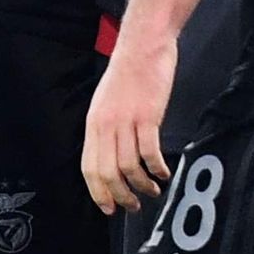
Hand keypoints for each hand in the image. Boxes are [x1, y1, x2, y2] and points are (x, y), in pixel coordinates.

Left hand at [82, 23, 178, 211]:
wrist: (143, 45)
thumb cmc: (129, 72)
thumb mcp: (107, 102)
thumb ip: (107, 127)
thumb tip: (111, 155)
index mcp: (94, 124)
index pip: (89, 168)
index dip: (98, 193)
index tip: (109, 208)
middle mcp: (106, 125)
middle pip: (107, 173)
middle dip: (120, 196)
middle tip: (133, 206)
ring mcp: (126, 121)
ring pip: (128, 167)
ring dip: (141, 186)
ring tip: (153, 191)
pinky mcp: (148, 116)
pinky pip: (149, 152)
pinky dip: (157, 168)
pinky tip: (164, 173)